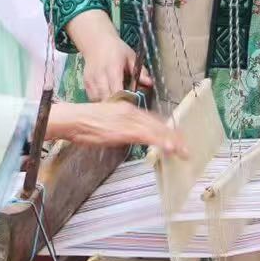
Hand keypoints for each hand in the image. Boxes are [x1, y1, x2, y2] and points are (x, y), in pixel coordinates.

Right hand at [46, 101, 186, 157]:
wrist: (73, 119)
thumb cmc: (84, 122)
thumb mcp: (107, 121)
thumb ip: (120, 126)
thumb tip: (128, 134)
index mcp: (127, 109)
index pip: (151, 119)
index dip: (164, 129)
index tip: (175, 137)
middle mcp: (131, 112)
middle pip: (157, 124)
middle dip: (173, 136)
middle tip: (185, 147)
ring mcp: (129, 120)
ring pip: (155, 129)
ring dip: (171, 141)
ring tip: (183, 151)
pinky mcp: (125, 130)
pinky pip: (147, 136)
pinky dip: (160, 141)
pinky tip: (170, 148)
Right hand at [66, 11, 152, 100]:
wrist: (97, 42)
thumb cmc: (117, 50)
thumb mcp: (131, 57)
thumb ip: (141, 71)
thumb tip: (149, 83)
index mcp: (113, 68)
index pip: (117, 91)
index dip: (125, 100)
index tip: (132, 103)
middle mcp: (100, 75)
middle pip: (107, 98)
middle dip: (117, 104)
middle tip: (126, 105)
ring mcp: (91, 80)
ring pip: (99, 101)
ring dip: (108, 104)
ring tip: (117, 102)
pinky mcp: (86, 83)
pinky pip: (93, 98)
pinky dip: (100, 101)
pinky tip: (108, 98)